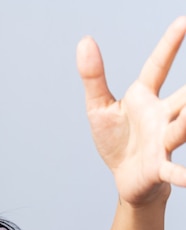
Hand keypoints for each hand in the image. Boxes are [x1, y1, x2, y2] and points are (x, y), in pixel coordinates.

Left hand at [77, 16, 185, 206]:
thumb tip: (84, 40)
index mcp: (144, 97)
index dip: (170, 44)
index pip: (158, 66)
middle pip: (185, 96)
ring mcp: (163, 141)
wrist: (124, 177)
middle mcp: (161, 116)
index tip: (184, 20)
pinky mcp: (159, 167)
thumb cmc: (116, 140)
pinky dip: (181, 174)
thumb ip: (93, 76)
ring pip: (183, 128)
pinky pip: (173, 170)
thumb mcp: (99, 107)